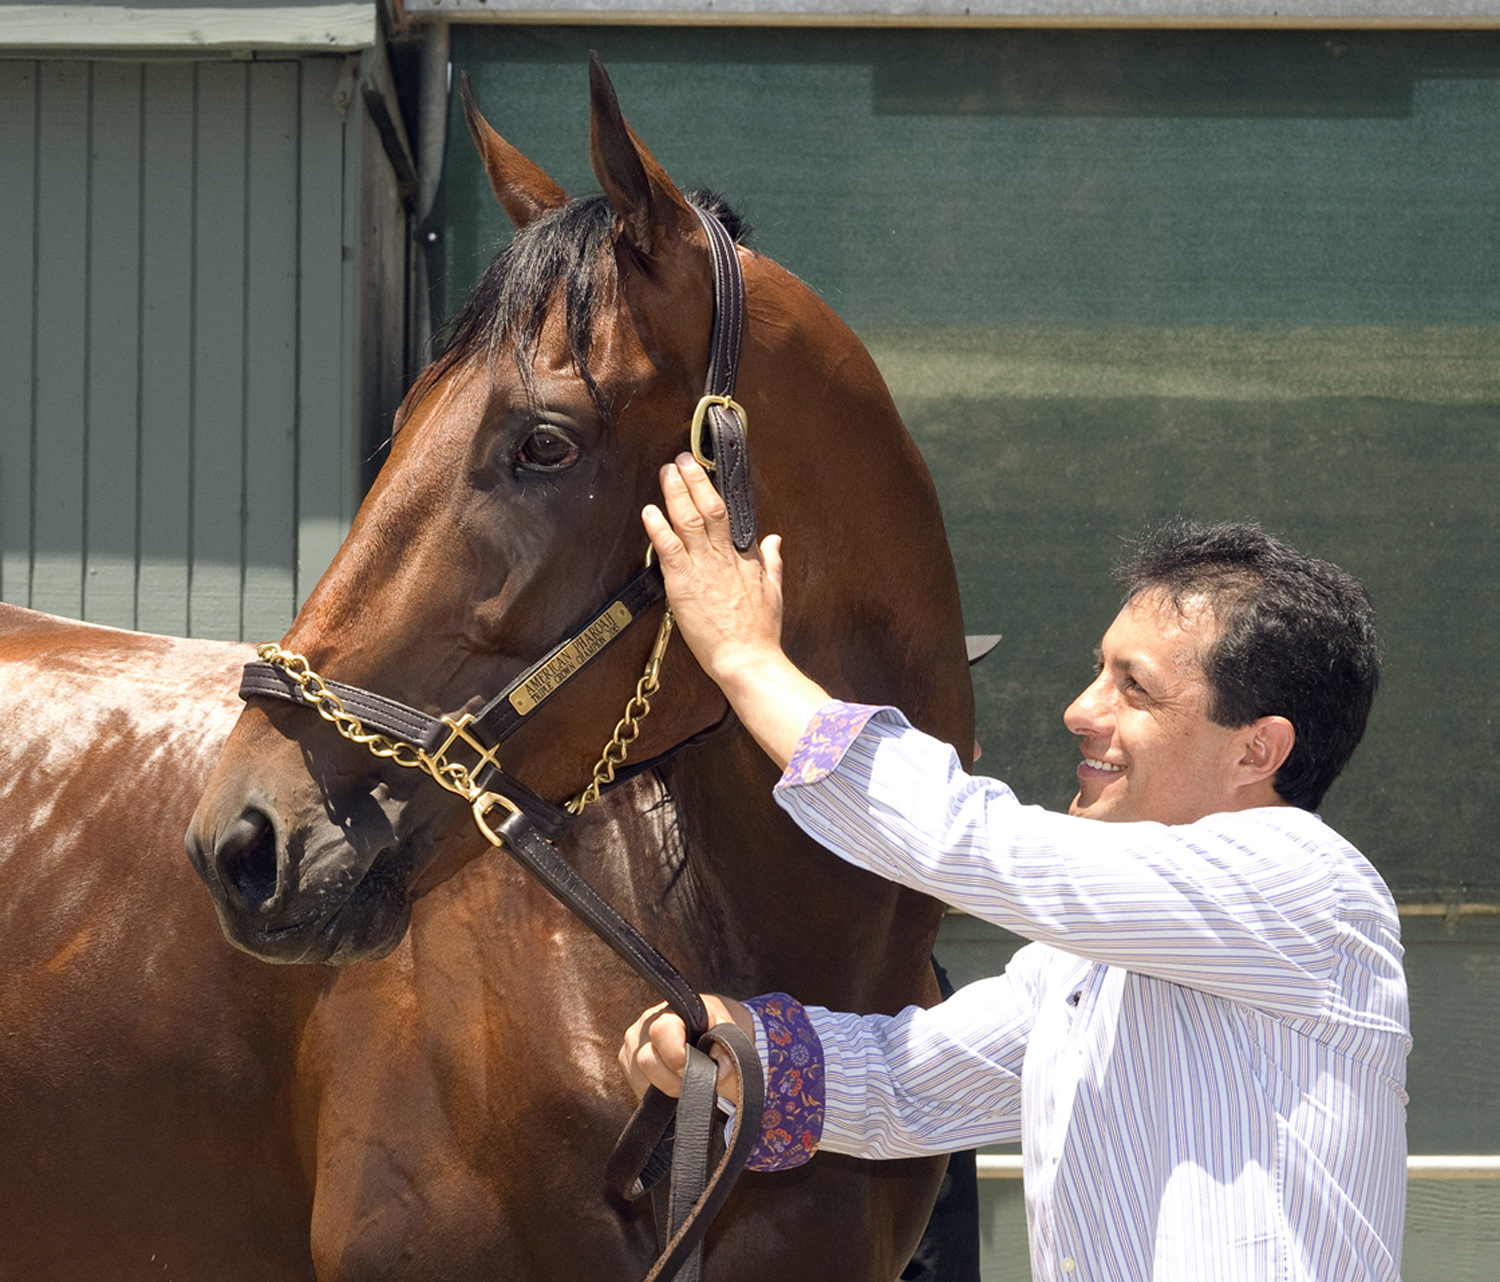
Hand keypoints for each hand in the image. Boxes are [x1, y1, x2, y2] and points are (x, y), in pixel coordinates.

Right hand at [619, 995, 755, 1108]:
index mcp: (672, 1009)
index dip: (679, 1058)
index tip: (697, 1070)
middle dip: (672, 1081)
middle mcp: (646, 1022)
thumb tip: (719, 1067)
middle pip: (646, 1060)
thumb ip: (729, 1049)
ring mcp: (633, 1042)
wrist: (711, 1025)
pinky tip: (672, 1084)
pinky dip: (655, 1092)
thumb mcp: (731, 1033)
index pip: (662, 1032)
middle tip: (693, 1083)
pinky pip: (635, 1085)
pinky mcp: (627, 1060)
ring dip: (664, 1088)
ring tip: (685, 1082)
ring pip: (638, 1078)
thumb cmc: (719, 1028)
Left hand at [642, 456, 828, 767]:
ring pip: (688, 519)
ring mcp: (703, 567)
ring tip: (667, 472)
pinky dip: (658, 527)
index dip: (715, 491)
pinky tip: (650, 511)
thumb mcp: (774, 591)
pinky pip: (668, 548)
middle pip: (709, 507)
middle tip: (683, 459)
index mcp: (744, 557)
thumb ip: (772, 561)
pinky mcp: (684, 583)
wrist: (747, 658)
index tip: (706, 473)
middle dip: (695, 480)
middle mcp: (724, 556)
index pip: (729, 515)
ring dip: (676, 492)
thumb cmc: (760, 632)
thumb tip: (774, 541)